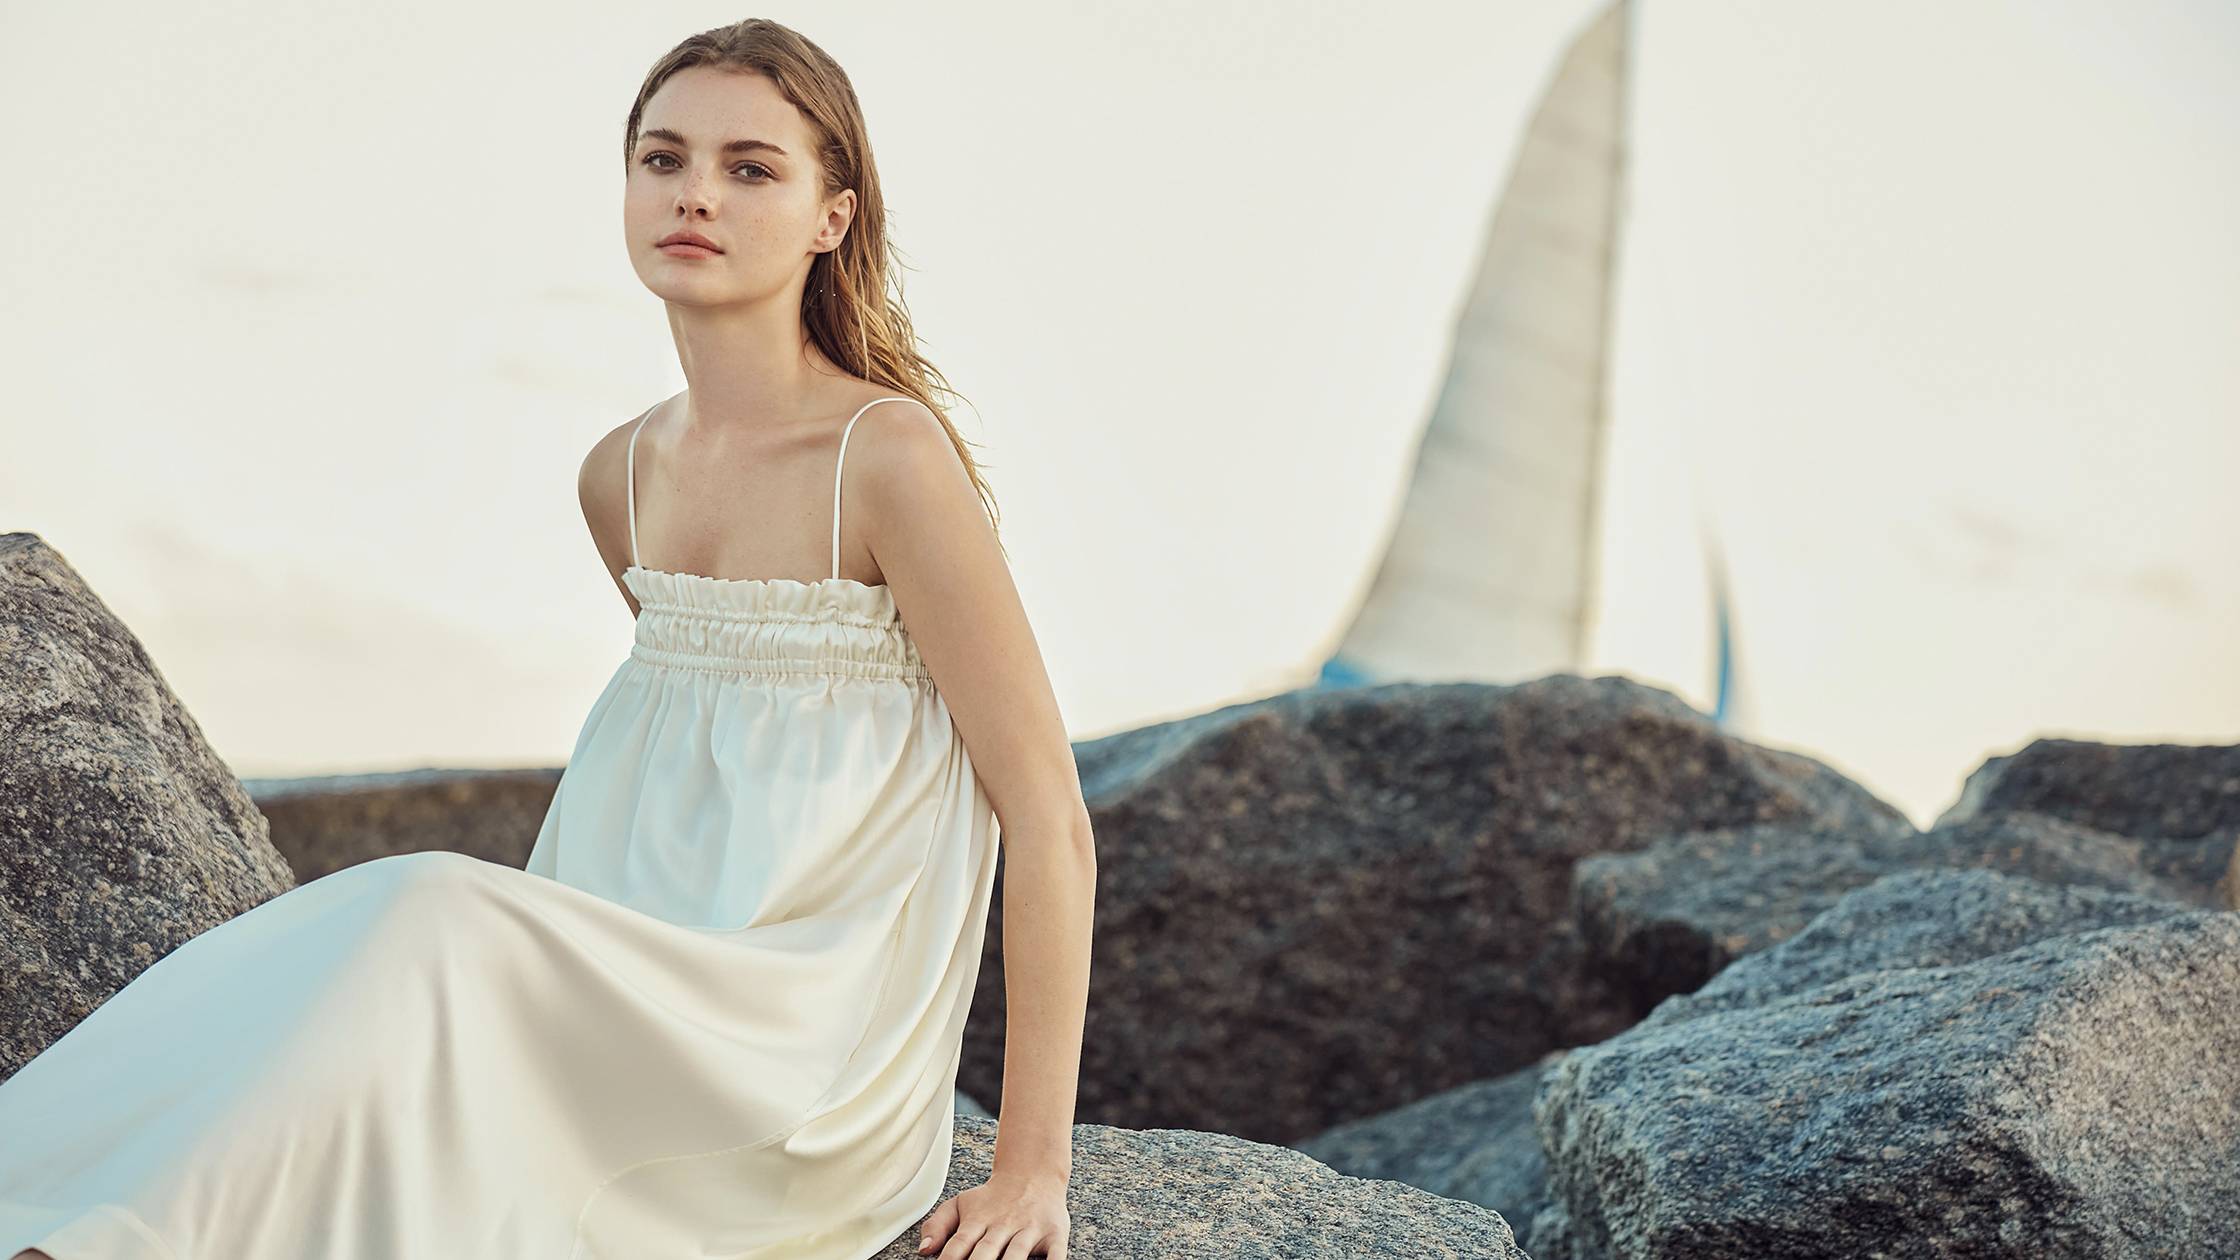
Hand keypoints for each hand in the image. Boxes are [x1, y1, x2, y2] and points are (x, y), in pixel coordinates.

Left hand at [915, 1168, 1069, 1258]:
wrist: (1033, 1173)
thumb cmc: (993, 1198)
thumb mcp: (961, 1204)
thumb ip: (938, 1225)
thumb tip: (923, 1250)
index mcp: (978, 1220)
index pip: (959, 1244)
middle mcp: (1003, 1225)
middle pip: (985, 1252)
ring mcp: (1030, 1230)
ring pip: (1016, 1255)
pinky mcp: (1055, 1234)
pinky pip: (1056, 1254)